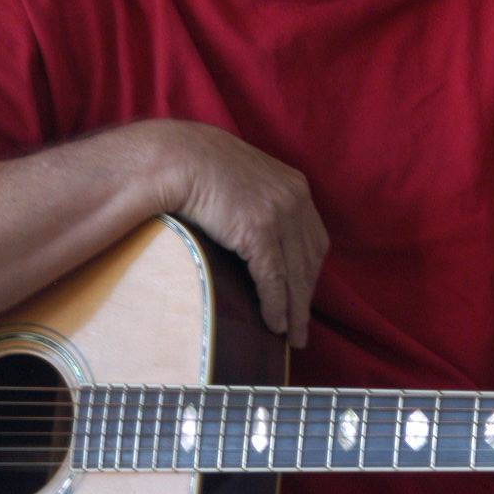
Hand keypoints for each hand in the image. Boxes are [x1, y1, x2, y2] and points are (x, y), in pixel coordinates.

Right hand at [159, 121, 328, 346]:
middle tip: (302, 327)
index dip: (310, 273)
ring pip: (296, 274)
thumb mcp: (245, 182)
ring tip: (291, 336)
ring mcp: (279, 214)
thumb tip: (253, 237)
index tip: (304, 295)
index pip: (314, 240)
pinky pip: (274, 278)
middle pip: (310, 261)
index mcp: (295, 186)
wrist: (179, 157)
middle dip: (306, 297)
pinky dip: (276, 306)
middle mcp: (295, 199)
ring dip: (295, 311)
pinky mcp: (259, 230)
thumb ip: (259, 204)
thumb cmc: (201, 169)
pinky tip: (274, 324)